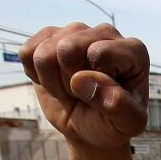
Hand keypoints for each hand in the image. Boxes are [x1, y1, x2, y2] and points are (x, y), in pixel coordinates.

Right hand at [19, 23, 148, 148]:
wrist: (89, 127)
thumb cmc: (112, 123)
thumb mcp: (126, 123)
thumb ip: (118, 105)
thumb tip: (82, 79)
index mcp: (133, 50)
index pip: (98, 53)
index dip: (92, 82)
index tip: (104, 96)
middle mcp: (105, 33)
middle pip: (67, 48)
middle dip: (69, 82)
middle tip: (83, 95)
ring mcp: (76, 32)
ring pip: (44, 52)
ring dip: (52, 81)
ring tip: (71, 90)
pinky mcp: (49, 37)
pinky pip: (27, 53)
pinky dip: (36, 75)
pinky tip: (55, 81)